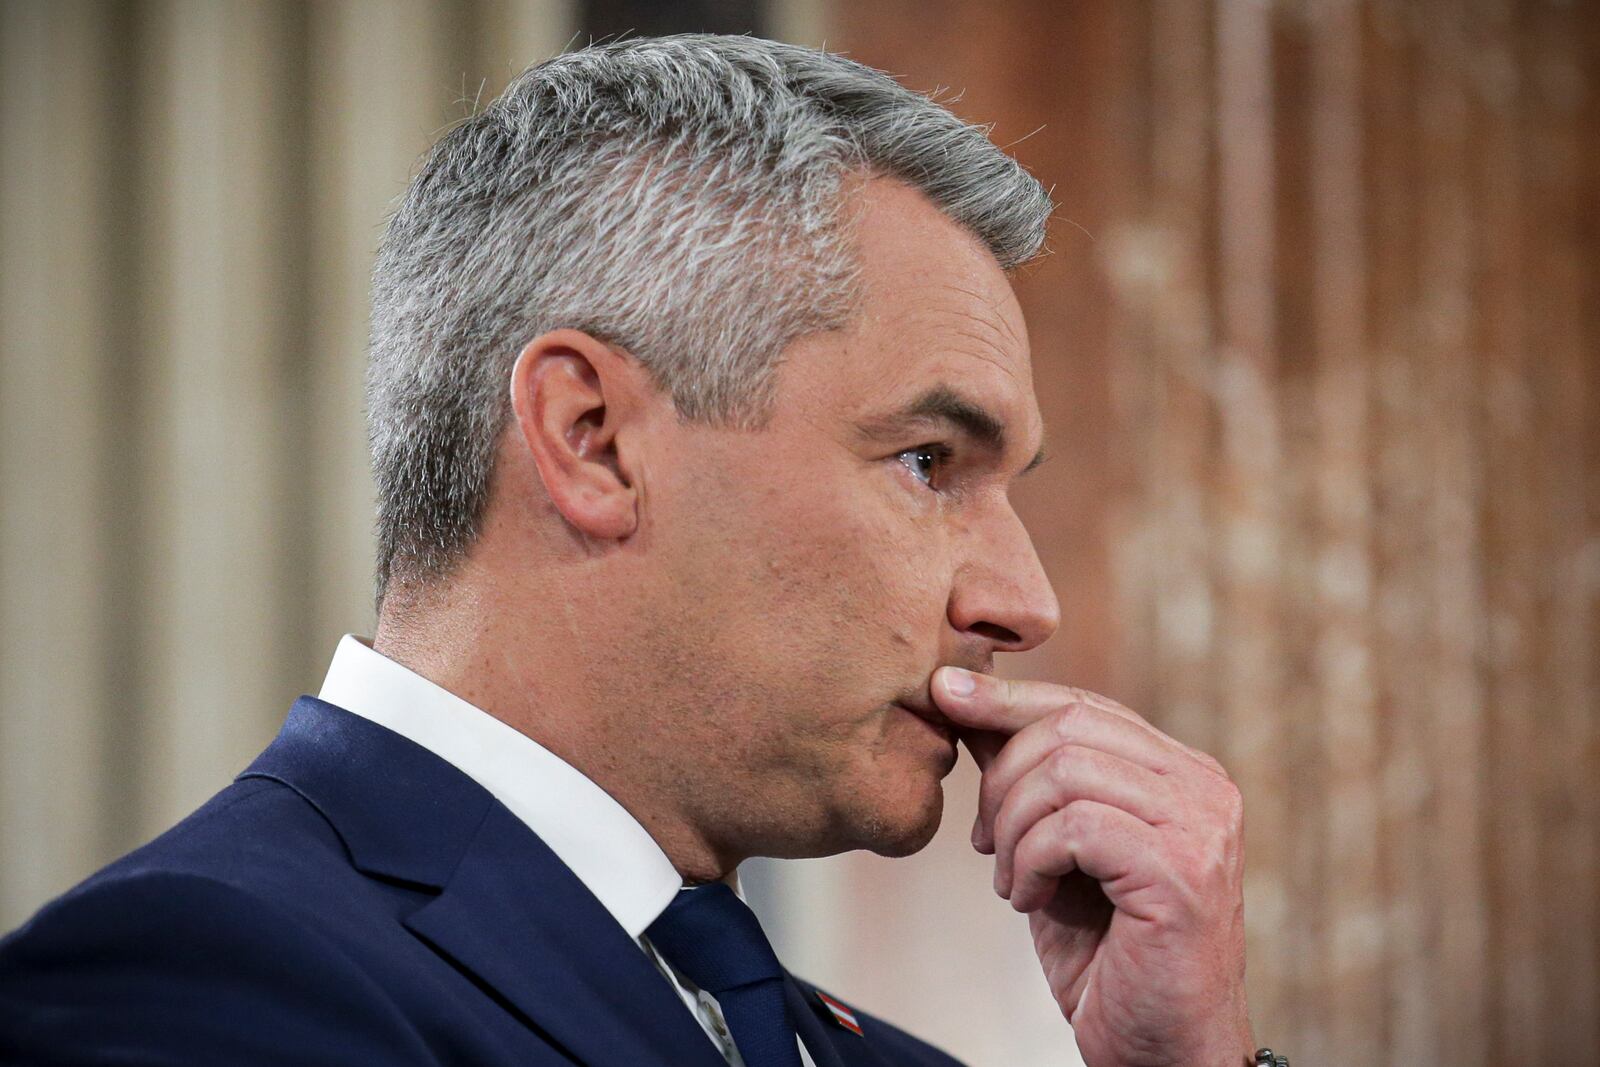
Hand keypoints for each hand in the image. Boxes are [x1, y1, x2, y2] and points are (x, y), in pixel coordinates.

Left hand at [932, 667, 1253, 1066]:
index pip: (1084, 705)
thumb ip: (1031, 780)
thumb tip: (965, 698)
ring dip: (1011, 827)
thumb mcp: (1057, 849)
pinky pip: (1074, 828)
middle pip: (1070, 725)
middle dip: (1001, 776)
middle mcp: (1203, 788)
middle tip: (984, 841)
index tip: (945, 697)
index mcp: (1182, 773)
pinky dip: (1029, 862)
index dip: (1008, 699)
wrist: (1158, 1049)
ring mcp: (1200, 828)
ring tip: (1009, 880)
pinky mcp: (1181, 873)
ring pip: (1065, 771)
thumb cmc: (1107, 954)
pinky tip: (1027, 900)